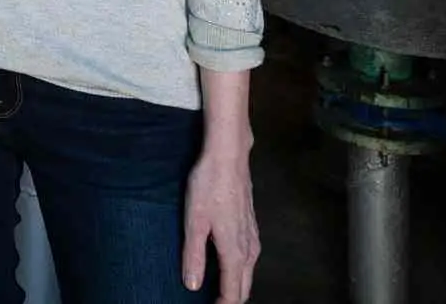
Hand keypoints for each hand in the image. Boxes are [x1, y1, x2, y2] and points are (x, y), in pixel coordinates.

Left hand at [182, 146, 258, 301]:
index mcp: (235, 252)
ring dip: (235, 286)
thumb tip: (193, 287)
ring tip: (216, 290)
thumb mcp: (194, 220)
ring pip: (248, 273)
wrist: (228, 155)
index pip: (232, 294)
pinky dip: (239, 270)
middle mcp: (249, 249)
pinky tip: (227, 264)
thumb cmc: (208, 185)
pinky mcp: (251, 225)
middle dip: (230, 300)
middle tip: (212, 303)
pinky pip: (249, 259)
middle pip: (244, 288)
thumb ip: (194, 256)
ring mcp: (253, 236)